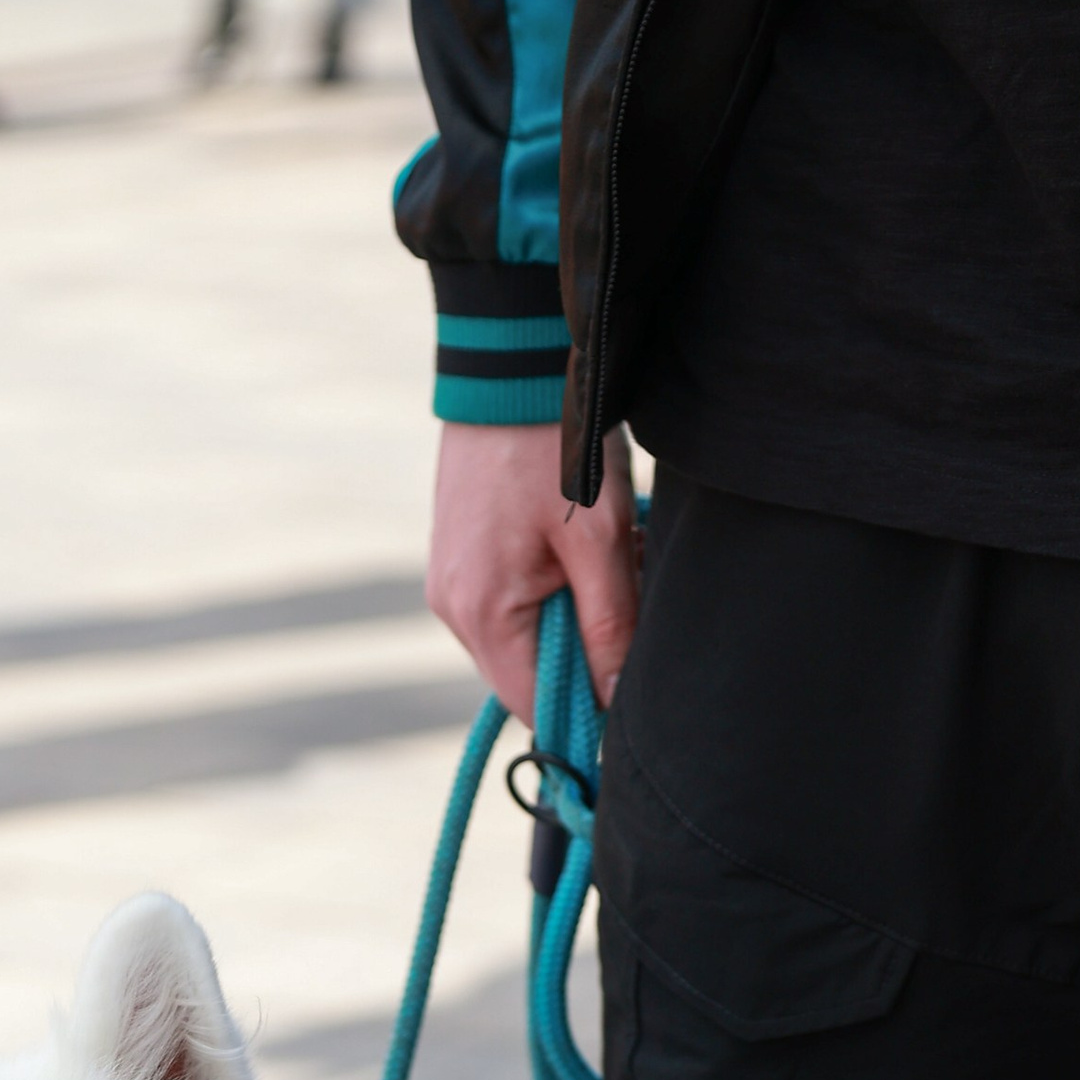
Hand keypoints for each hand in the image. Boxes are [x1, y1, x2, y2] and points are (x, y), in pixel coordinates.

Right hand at [426, 420, 641, 718]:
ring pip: (524, 639)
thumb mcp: (601, 539)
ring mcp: (449, 584)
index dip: (586, 712)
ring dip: (574, 617)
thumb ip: (610, 625)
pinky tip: (580, 548)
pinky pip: (510, 605)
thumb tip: (615, 700)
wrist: (508, 366)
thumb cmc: (556, 446)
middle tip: (628, 593)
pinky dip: (553, 591)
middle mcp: (452, 609)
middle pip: (528, 676)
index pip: (535, 707)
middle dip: (586, 652)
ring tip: (608, 558)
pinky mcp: (458, 559)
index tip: (631, 690)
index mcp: (482, 614)